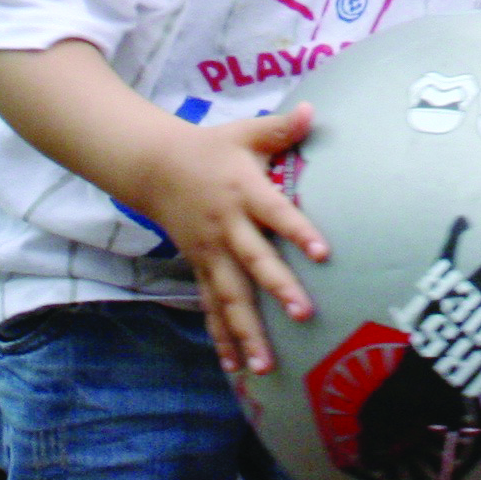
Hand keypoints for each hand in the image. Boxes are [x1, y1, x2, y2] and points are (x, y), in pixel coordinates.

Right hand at [145, 102, 328, 376]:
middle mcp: (227, 226)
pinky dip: (222, 337)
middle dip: (277, 289)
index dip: (299, 232)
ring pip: (230, 296)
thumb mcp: (245, 132)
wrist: (156, 167)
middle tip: (304, 315)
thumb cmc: (212, 148)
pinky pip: (211, 306)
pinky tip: (236, 368)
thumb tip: (311, 111)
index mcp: (244, 191)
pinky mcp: (201, 268)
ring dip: (247, 331)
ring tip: (265, 365)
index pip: (276, 213)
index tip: (324, 253)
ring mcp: (211, 252)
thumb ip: (281, 128)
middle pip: (254, 261)